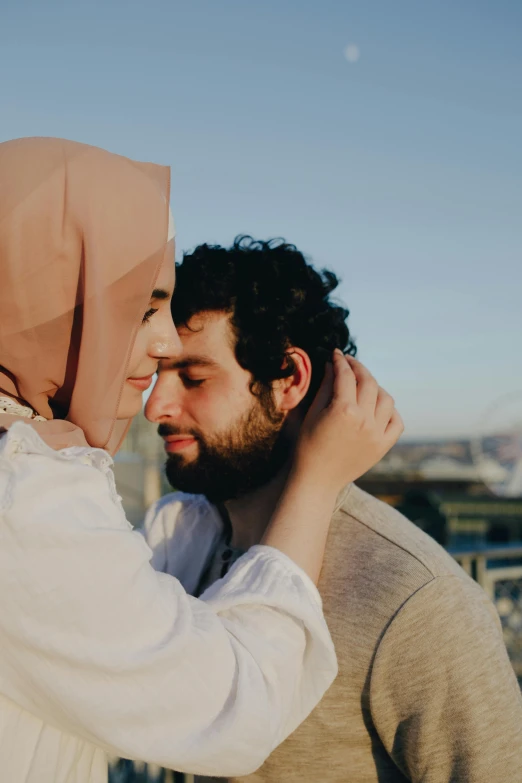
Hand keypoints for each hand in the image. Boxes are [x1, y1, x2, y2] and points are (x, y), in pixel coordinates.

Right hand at [293, 350, 402, 494]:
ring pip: (386, 399)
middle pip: (369, 383)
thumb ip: (325, 388)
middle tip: (349, 363)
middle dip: (358, 368)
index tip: (337, 354)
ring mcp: (377, 434)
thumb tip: (332, 365)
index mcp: (344, 411)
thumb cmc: (308, 447)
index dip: (341, 361)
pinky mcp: (383, 446)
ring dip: (376, 388)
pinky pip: (396, 422)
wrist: (317, 480)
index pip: (346, 376)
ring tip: (363, 386)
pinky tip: (378, 407)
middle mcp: (364, 421)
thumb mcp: (312, 414)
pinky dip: (390, 411)